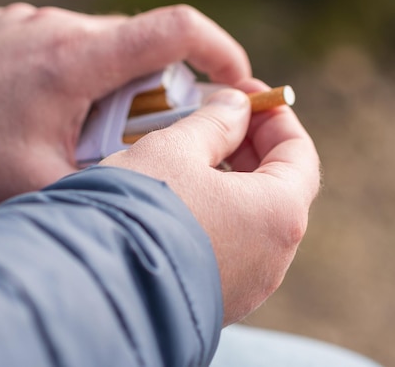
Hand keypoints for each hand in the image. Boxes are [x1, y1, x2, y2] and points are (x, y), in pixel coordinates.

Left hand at [0, 3, 250, 212]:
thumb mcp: (47, 188)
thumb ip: (116, 185)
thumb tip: (168, 187)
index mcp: (75, 61)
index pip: (176, 30)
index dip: (222, 51)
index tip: (239, 83)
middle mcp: (58, 28)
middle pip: (146, 45)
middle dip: (163, 87)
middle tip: (145, 134)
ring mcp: (34, 22)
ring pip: (110, 44)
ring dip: (121, 82)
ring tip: (88, 127)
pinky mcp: (16, 26)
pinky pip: (74, 42)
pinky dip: (87, 73)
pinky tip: (55, 110)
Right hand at [101, 85, 320, 324]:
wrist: (95, 294)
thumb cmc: (139, 213)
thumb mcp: (174, 150)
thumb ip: (213, 123)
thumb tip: (235, 107)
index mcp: (278, 213)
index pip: (300, 154)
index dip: (275, 117)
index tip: (248, 95)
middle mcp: (274, 256)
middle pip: (280, 186)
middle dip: (253, 144)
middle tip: (220, 116)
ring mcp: (249, 284)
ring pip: (253, 217)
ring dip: (233, 178)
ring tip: (195, 151)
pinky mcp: (219, 299)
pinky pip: (232, 246)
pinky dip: (219, 212)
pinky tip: (184, 193)